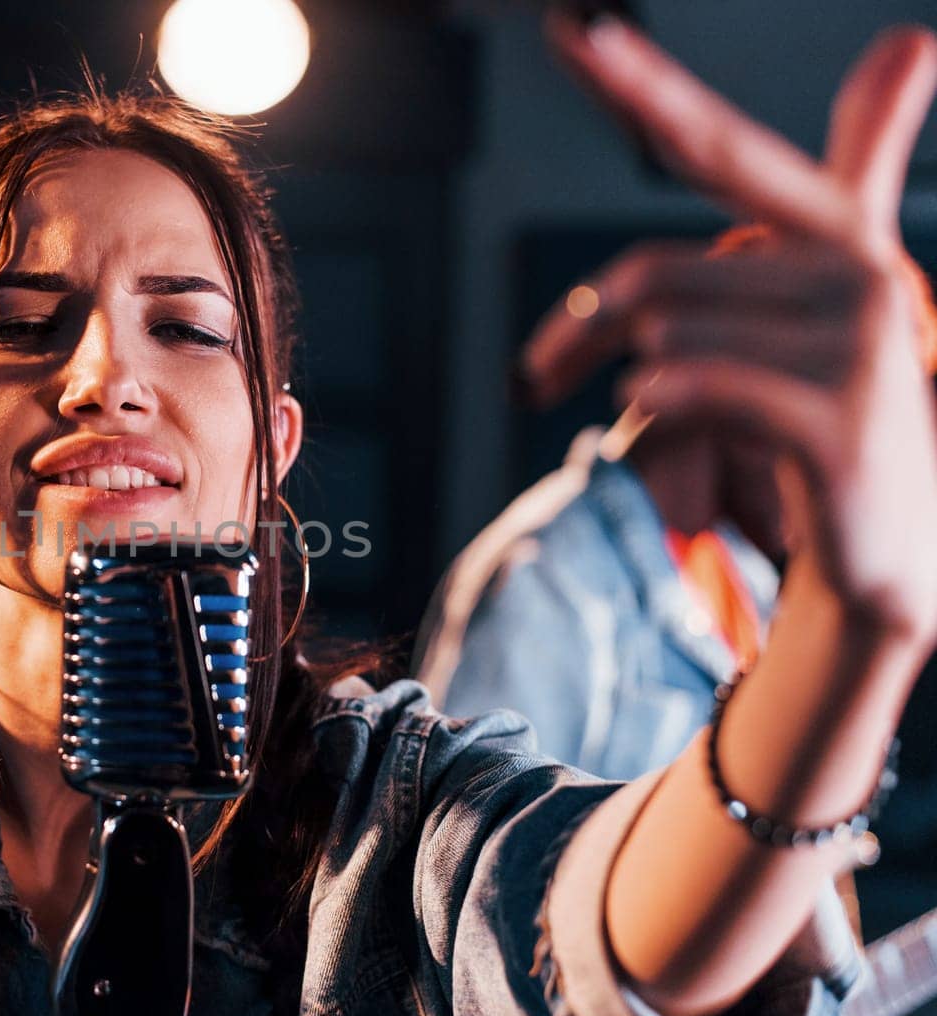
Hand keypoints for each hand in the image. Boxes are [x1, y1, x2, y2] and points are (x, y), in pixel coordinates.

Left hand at [525, 16, 936, 642]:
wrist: (887, 546)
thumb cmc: (829, 418)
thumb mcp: (818, 301)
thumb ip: (849, 173)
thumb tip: (916, 35)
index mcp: (835, 234)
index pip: (717, 150)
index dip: (643, 89)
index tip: (573, 30)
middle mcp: (857, 272)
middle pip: (649, 274)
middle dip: (573, 330)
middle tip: (534, 375)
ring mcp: (857, 345)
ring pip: (661, 340)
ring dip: (626, 386)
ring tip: (652, 420)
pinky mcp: (839, 416)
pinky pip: (692, 387)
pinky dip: (657, 409)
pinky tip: (671, 426)